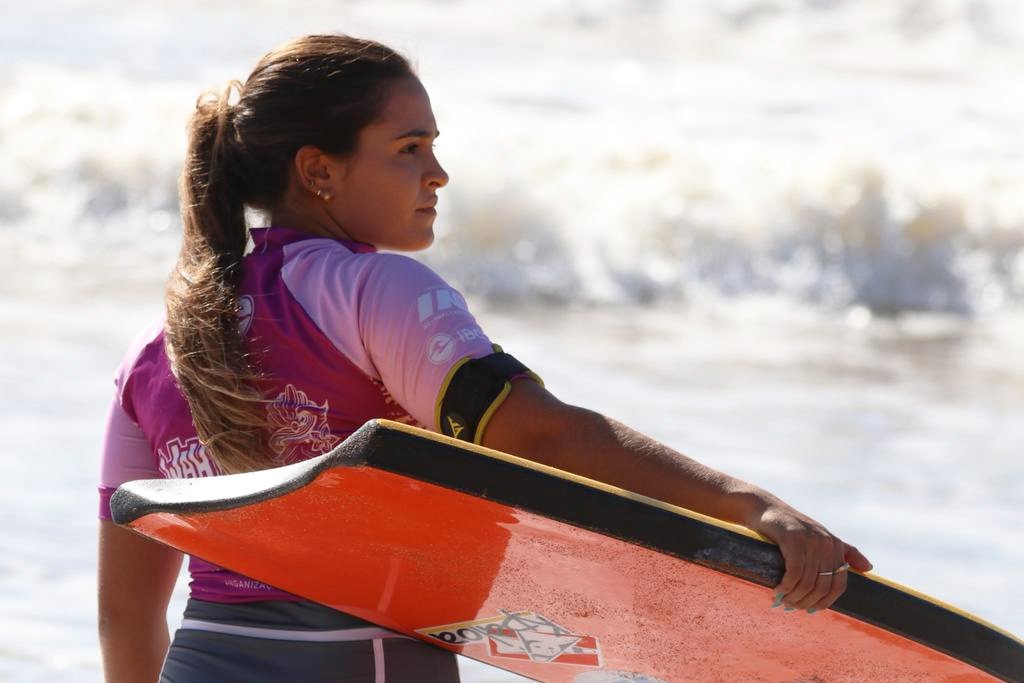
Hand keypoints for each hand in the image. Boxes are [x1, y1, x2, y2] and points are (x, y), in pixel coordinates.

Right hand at [748, 502, 872, 612]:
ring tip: (783, 600)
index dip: (825, 601)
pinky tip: (779, 590)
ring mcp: (810, 540)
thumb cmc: (791, 527)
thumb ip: (844, 552)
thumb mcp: (819, 538)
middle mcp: (826, 543)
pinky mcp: (793, 539)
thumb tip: (869, 568)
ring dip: (794, 596)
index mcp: (835, 545)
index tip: (810, 608)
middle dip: (807, 601)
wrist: (764, 507)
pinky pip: (794, 572)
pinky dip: (787, 586)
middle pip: (822, 586)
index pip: (838, 585)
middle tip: (792, 606)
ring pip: (807, 581)